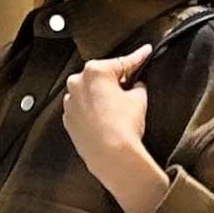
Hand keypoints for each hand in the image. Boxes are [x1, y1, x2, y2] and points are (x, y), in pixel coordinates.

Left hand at [60, 42, 152, 183]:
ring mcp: (70, 103)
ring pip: (89, 94)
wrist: (112, 158)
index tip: (144, 54)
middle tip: (131, 89)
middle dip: (115, 81)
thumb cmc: (123, 128)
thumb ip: (137, 85)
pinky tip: (106, 121)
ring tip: (117, 111)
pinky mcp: (69, 121)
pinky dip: (93, 112)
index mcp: (95, 71)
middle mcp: (77, 83)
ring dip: (102, 97)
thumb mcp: (139, 98)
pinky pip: (83, 110)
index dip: (138, 58)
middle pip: (101, 77)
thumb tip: (136, 86)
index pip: (122, 62)